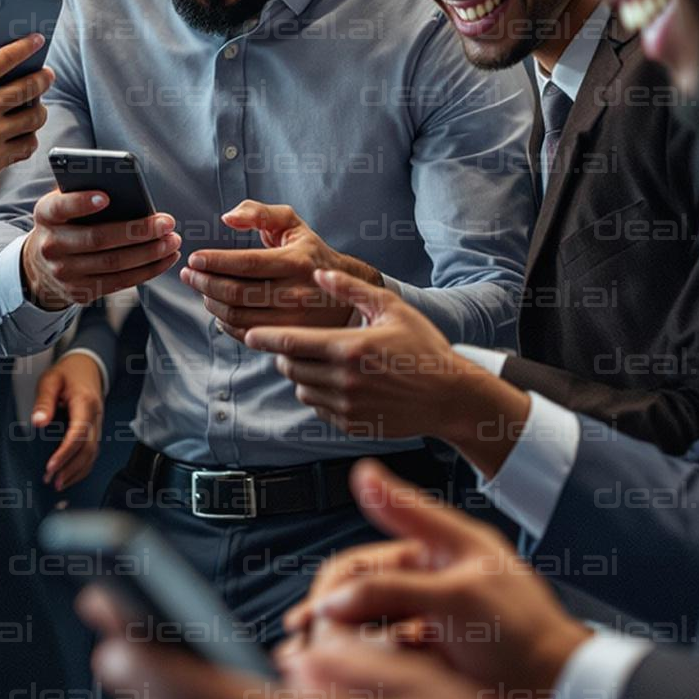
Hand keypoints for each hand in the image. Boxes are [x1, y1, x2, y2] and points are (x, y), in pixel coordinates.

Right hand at [0, 41, 53, 205]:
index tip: (37, 40)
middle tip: (47, 74)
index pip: (4, 58)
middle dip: (44, 77)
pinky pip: (27, 145)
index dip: (26, 46)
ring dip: (39, 110)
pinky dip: (30, 138)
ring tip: (36, 107)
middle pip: (30, 86)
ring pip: (35, 117)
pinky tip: (25, 135)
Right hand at [19, 187, 180, 311]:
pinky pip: (119, 282)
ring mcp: (64, 273)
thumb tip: (127, 187)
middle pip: (98, 239)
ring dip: (149, 253)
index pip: (62, 207)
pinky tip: (165, 258)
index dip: (81, 202)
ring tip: (172, 241)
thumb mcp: (64, 204)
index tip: (107, 197)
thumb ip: (85, 192)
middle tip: (167, 223)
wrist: (41, 264)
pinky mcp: (80, 292)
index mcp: (46, 215)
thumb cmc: (66, 222)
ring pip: (113, 264)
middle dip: (137, 231)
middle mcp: (51, 246)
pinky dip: (147, 271)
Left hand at [31, 349, 105, 494]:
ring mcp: (98, 425)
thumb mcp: (51, 380)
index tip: (51, 466)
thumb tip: (38, 422)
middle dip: (70, 468)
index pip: (78, 433)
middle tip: (51, 480)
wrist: (87, 367)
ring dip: (76, 472)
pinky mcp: (95, 431)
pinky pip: (92, 453)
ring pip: (92, 454)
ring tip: (58, 483)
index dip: (65, 452)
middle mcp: (95, 417)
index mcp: (85, 403)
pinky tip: (69, 476)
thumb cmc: (68, 373)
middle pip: (88, 449)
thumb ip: (44, 401)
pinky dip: (82, 468)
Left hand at [182, 205, 382, 337]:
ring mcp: (294, 321)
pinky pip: (246, 335)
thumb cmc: (311, 253)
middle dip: (204, 283)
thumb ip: (259, 213)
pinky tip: (218, 309)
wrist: (346, 291)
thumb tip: (228, 218)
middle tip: (188, 274)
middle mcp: (297, 293)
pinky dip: (225, 323)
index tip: (194, 259)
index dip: (215, 262)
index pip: (247, 263)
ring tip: (201, 289)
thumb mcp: (292, 224)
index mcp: (297, 262)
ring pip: (238, 316)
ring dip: (211, 303)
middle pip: (237, 293)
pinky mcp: (289, 339)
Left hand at [246, 270, 532, 470]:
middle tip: (299, 342)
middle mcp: (343, 381)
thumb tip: (318, 273)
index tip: (248, 334)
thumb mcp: (391, 309)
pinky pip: (318, 408)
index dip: (264, 338)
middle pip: (291, 367)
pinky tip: (341, 383)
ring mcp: (346, 407)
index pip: (291, 343)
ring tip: (325, 361)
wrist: (450, 396)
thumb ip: (351, 289)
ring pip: (302, 389)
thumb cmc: (423, 347)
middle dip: (287, 353)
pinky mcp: (351, 425)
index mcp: (348, 348)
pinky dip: (319, 395)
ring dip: (302, 374)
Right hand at [281, 460, 589, 698]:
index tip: (318, 606)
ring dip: (333, 646)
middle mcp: (425, 587)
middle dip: (328, 615)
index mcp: (438, 552)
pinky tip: (334, 684)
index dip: (336, 581)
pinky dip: (352, 672)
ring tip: (311, 666)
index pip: (368, 556)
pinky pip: (374, 666)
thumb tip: (331, 597)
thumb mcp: (458, 594)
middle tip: (310, 642)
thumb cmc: (523, 634)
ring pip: (359, 632)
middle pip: (355, 596)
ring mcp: (421, 629)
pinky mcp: (420, 669)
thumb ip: (391, 587)